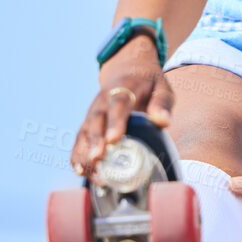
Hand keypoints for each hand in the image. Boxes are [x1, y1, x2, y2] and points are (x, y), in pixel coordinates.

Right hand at [70, 40, 173, 181]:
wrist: (128, 69)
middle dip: (95, 140)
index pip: (118, 105)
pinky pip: (80, 139)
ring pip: (85, 131)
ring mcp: (93, 112)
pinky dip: (78, 154)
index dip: (114, 122)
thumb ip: (162, 103)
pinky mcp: (88, 124)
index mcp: (124, 88)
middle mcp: (103, 100)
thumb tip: (163, 120)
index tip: (113, 139)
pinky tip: (80, 171)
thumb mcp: (161, 87)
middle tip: (98, 158)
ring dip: (85, 152)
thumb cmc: (148, 84)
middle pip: (96, 120)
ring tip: (91, 172)